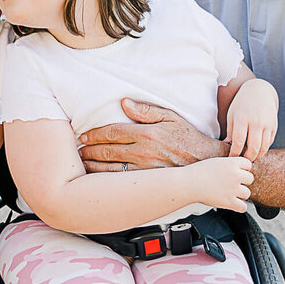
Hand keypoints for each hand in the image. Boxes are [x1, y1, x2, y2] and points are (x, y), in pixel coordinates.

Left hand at [78, 98, 225, 171]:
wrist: (206, 161)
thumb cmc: (188, 137)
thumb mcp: (170, 116)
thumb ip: (146, 110)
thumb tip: (124, 102)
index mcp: (146, 133)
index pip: (113, 132)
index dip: (95, 134)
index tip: (83, 136)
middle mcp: (143, 151)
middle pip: (108, 150)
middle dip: (90, 150)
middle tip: (78, 150)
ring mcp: (145, 168)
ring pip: (112, 168)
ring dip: (94, 166)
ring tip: (82, 163)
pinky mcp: (148, 181)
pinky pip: (122, 181)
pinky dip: (107, 180)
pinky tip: (97, 178)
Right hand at [192, 156, 253, 211]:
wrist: (189, 183)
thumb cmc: (198, 172)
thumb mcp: (216, 161)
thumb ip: (229, 164)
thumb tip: (238, 169)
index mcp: (232, 163)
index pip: (248, 165)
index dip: (242, 169)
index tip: (236, 172)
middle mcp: (235, 175)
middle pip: (250, 179)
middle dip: (242, 181)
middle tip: (232, 183)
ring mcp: (233, 189)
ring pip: (247, 193)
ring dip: (240, 194)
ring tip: (230, 193)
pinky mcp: (229, 202)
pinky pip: (243, 207)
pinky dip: (239, 207)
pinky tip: (233, 203)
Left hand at [226, 79, 277, 160]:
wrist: (260, 91)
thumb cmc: (242, 104)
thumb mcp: (232, 114)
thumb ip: (230, 131)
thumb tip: (227, 146)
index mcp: (243, 118)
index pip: (239, 142)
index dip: (235, 153)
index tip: (231, 158)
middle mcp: (256, 122)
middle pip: (253, 148)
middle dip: (247, 158)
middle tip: (242, 161)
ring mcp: (267, 124)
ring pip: (263, 148)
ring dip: (257, 156)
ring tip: (250, 158)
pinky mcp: (274, 126)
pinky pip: (269, 143)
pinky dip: (263, 149)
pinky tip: (257, 150)